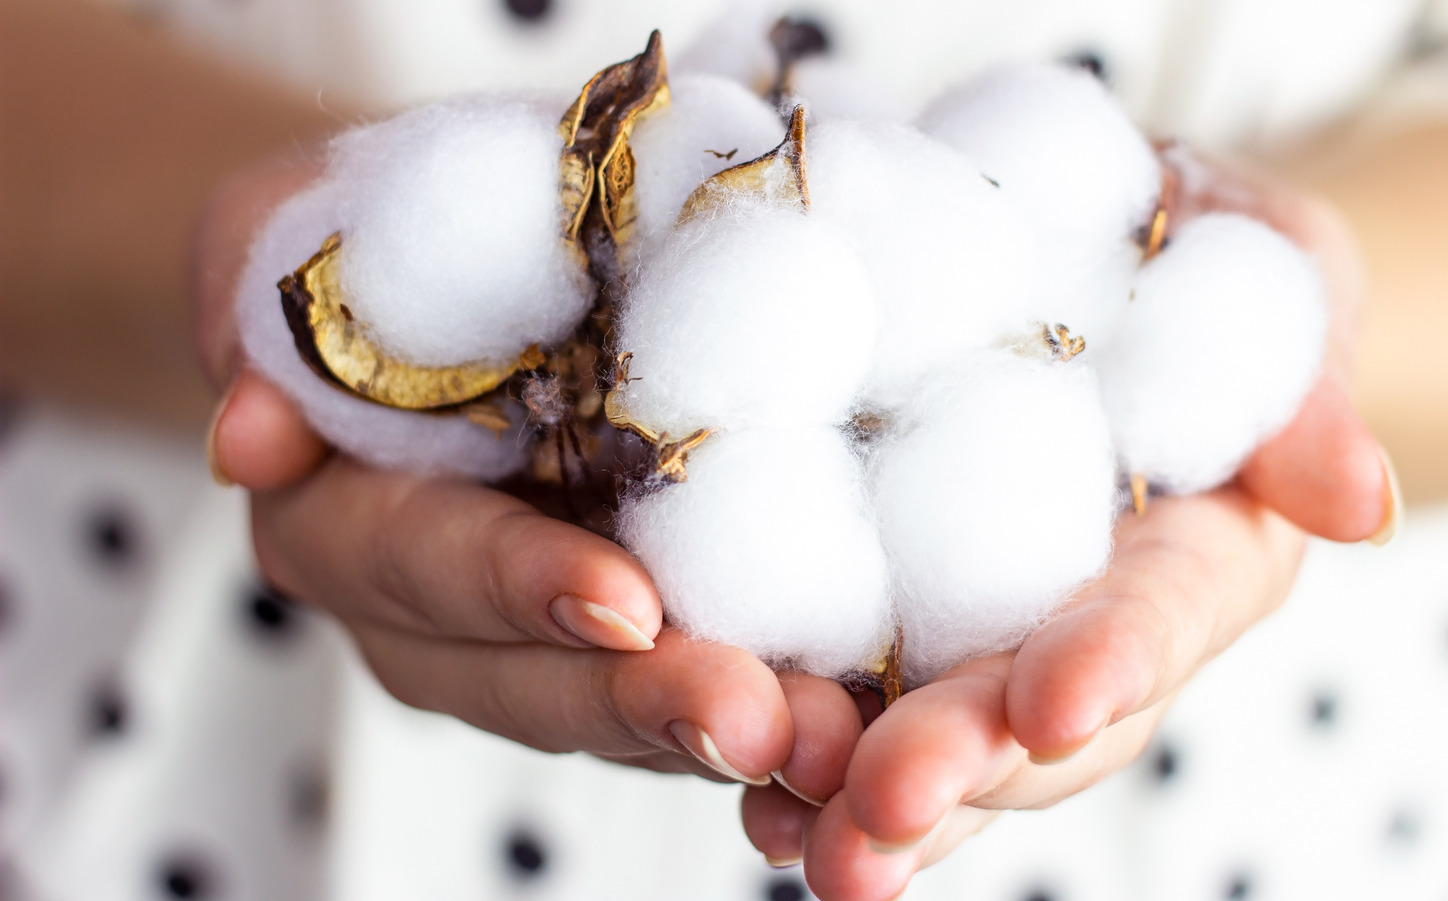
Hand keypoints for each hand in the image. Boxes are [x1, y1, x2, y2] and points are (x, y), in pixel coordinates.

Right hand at [195, 157, 796, 785]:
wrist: (449, 271)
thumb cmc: (369, 244)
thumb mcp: (285, 240)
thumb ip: (261, 322)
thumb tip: (251, 439)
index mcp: (349, 526)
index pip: (431, 566)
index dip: (522, 588)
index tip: (626, 606)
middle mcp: (442, 617)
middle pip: (534, 682)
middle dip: (644, 704)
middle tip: (760, 719)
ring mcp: (541, 643)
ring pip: (622, 716)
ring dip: (728, 731)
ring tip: (830, 741)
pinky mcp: (639, 639)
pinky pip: (694, 694)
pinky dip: (773, 714)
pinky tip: (856, 725)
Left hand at [738, 162, 1400, 899]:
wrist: (1090, 250)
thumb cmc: (1200, 254)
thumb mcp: (1269, 273)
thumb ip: (1302, 385)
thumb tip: (1363, 505)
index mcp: (1192, 559)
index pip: (1158, 621)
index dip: (1112, 664)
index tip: (1054, 706)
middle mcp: (1081, 626)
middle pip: (1030, 722)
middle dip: (963, 768)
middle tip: (883, 808)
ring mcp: (978, 635)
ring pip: (931, 741)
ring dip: (860, 798)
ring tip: (786, 833)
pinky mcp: (880, 616)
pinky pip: (837, 691)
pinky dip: (791, 748)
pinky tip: (742, 787)